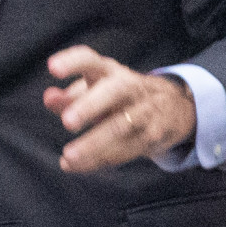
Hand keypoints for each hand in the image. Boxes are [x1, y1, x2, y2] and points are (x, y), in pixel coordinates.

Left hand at [43, 45, 196, 173]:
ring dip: (93, 144)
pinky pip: (126, 150)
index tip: (52, 68)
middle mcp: (129, 86)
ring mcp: (145, 110)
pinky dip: (99, 160)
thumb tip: (49, 99)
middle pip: (113, 91)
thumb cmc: (120, 97)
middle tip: (67, 123)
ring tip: (68, 157)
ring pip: (120, 127)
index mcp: (109, 71)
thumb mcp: (96, 91)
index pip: (90, 60)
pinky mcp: (154, 134)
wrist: (176, 108)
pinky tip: (76, 166)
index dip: (72, 62)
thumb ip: (69, 97)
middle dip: (90, 106)